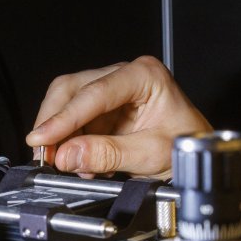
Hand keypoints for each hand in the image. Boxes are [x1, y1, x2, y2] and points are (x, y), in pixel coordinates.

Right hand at [25, 56, 210, 176]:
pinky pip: (77, 120)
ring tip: (67, 164)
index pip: (94, 93)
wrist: (198, 154)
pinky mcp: (106, 108)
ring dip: (61, 136)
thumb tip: (68, 156)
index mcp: (145, 76)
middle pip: (72, 89)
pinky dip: (71, 142)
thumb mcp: (150, 155)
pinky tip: (79, 161)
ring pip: (68, 103)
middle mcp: (126, 75)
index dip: (64, 118)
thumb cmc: (188, 145)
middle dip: (54, 123)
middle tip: (44, 154)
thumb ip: (108, 155)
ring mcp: (114, 90)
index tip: (42, 138)